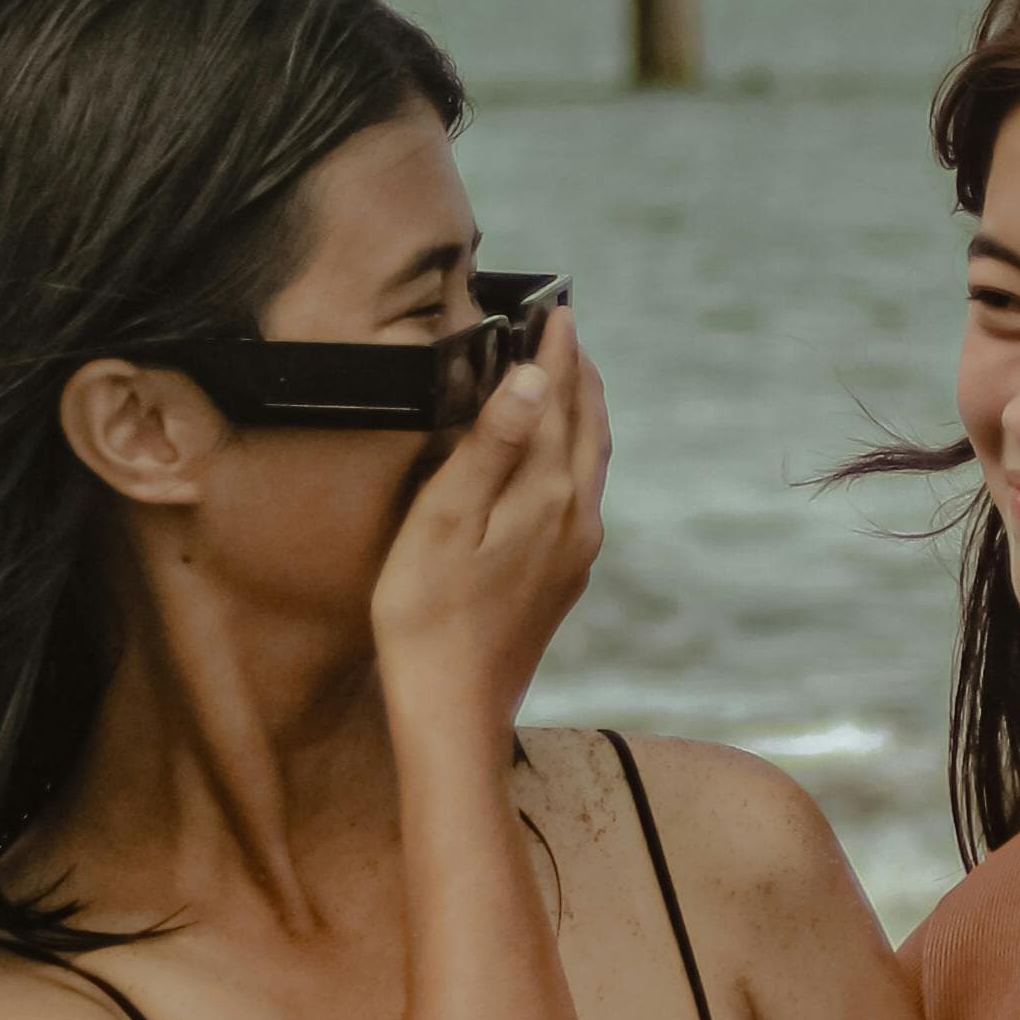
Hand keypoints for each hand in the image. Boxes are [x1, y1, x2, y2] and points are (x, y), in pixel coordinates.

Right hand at [370, 310, 609, 737]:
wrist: (455, 713)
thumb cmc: (428, 616)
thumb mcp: (445, 520)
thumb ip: (492, 444)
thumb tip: (534, 377)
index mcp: (549, 494)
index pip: (561, 399)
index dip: (558, 350)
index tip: (556, 306)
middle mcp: (577, 518)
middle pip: (588, 426)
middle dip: (577, 374)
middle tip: (563, 330)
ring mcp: (576, 552)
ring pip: (591, 462)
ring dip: (581, 413)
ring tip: (565, 380)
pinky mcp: (563, 579)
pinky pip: (581, 495)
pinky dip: (573, 454)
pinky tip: (554, 461)